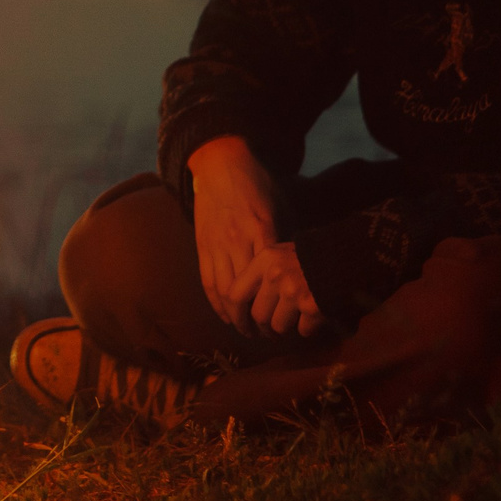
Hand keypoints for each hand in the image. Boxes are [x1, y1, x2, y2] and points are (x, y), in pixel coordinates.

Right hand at [186, 135, 279, 334]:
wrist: (221, 165)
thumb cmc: (259, 186)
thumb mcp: (282, 210)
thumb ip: (286, 242)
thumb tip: (299, 274)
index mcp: (261, 232)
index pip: (268, 281)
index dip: (275, 305)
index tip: (286, 322)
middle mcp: (236, 241)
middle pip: (242, 293)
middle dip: (253, 320)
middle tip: (266, 335)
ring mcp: (215, 244)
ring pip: (221, 292)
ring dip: (233, 317)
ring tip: (246, 331)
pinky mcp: (202, 245)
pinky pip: (206, 281)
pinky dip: (216, 303)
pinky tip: (226, 315)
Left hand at [227, 242, 326, 337]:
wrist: (346, 257)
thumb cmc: (308, 256)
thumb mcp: (278, 254)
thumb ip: (259, 274)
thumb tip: (240, 305)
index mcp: (263, 261)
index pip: (235, 294)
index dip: (235, 316)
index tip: (241, 326)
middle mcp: (275, 276)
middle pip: (258, 315)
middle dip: (263, 328)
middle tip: (267, 332)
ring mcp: (294, 292)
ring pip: (278, 326)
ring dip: (285, 328)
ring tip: (293, 319)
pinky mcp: (312, 307)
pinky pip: (302, 330)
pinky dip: (307, 328)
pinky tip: (312, 318)